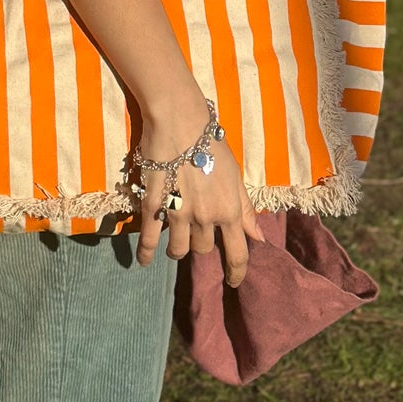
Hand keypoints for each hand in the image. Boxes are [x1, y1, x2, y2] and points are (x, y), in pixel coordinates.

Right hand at [133, 94, 264, 286]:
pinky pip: (148, 239)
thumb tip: (259, 237)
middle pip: (204, 249)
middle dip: (202, 244)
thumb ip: (246, 208)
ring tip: (174, 239)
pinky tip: (143, 261)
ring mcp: (178, 214)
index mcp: (230, 210)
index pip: (237, 254)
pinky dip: (145, 253)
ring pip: (179, 249)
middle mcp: (206, 217)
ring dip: (178, 248)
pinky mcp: (154, 206)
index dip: (237, 273)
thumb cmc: (211, 142)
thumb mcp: (235, 174)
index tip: (234, 282)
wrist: (180, 119)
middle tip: (197, 231)